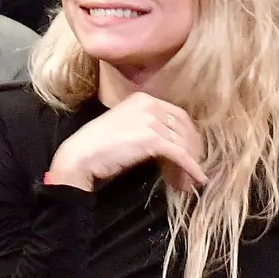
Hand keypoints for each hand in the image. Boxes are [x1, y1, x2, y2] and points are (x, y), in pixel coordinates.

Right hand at [47, 92, 206, 192]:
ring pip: (184, 141)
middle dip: (193, 148)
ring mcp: (150, 120)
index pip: (177, 114)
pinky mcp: (151, 139)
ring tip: (192, 178)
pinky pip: (180, 154)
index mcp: (142, 98)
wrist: (81, 154)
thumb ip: (144, 125)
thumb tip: (168, 141)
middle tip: (196, 167)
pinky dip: (191, 167)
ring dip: (192, 161)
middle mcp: (149, 104)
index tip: (193, 150)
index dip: (189, 134)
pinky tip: (197, 179)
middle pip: (185, 126)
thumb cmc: (97, 144)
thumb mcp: (124, 124)